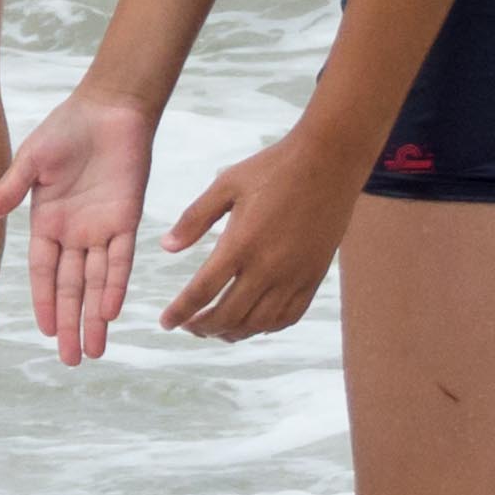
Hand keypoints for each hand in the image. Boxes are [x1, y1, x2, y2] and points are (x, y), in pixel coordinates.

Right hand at [0, 93, 157, 364]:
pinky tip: (110, 311)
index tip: (44, 332)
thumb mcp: (30, 162)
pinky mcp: (128, 219)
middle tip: (71, 361)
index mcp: (47, 222)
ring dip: (95, 316)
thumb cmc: (67, 129)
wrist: (110, 108)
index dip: (44, 302)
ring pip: (97, 282)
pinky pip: (121, 259)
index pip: (44, 273)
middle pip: (71, 288)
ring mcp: (102, 228)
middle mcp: (75, 233)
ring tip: (94, 351)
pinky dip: (116, 284)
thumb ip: (8, 192)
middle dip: (70, 323)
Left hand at [158, 123, 367, 341]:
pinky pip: (288, 317)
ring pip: (258, 323)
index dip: (180, 312)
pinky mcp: (313, 277)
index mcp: (240, 243)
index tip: (166, 322)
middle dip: (202, 327)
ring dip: (232, 333)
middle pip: (228, 315)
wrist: (328, 162)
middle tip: (189, 326)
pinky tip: (252, 323)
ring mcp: (294, 276)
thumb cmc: (273, 168)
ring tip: (216, 330)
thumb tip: (166, 247)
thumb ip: (194, 218)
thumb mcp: (226, 184)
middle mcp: (268, 267)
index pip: (202, 291)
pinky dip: (265, 328)